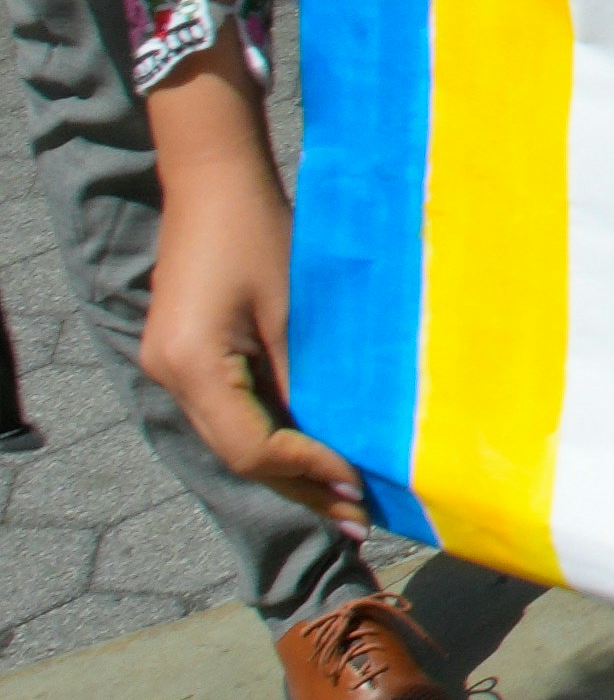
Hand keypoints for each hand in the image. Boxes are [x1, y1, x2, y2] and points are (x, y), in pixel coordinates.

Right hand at [134, 90, 371, 542]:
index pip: (251, 447)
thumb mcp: (292, 310)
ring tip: (342, 498)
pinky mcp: (183, 356)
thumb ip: (304, 378)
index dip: (307, 470)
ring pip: (233, 439)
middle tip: (358, 519)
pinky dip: (270, 436)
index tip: (359, 484)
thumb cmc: (260, 231)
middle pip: (238, 455)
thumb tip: (335, 439)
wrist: (214, 180)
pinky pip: (228, 413)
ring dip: (287, 469)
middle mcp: (169, 377)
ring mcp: (170, 368)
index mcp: (192, 367)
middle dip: (300, 487)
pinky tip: (311, 452)